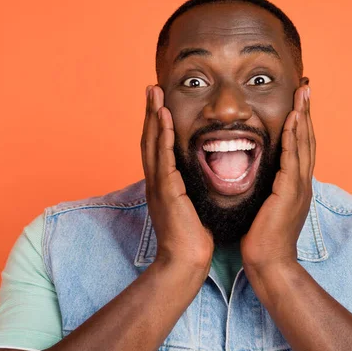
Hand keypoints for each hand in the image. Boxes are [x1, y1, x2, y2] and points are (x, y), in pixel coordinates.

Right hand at [141, 85, 213, 270]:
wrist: (185, 262)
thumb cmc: (192, 239)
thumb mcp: (191, 208)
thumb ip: (191, 191)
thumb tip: (201, 180)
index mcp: (163, 185)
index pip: (158, 148)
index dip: (158, 125)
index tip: (161, 103)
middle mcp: (156, 182)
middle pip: (150, 140)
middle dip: (150, 113)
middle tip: (152, 88)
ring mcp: (158, 186)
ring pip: (152, 144)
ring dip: (153, 117)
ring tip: (154, 93)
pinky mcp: (166, 192)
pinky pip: (163, 158)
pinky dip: (163, 136)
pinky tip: (164, 118)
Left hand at [241, 85, 314, 269]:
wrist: (269, 264)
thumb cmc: (263, 239)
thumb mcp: (267, 207)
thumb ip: (269, 189)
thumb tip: (261, 176)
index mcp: (296, 186)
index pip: (300, 147)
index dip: (300, 123)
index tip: (298, 102)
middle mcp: (302, 183)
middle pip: (307, 140)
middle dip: (306, 113)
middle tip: (306, 88)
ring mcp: (298, 188)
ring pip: (304, 145)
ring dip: (303, 118)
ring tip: (303, 95)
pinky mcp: (289, 194)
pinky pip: (292, 160)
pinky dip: (293, 138)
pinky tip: (292, 121)